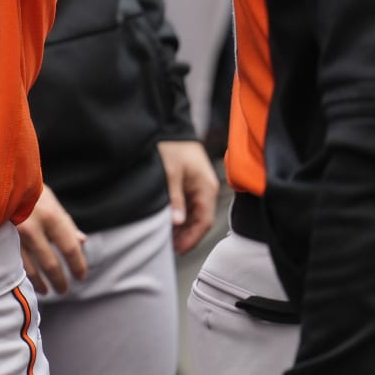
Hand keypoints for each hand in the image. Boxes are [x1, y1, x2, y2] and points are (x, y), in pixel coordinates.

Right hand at [16, 184, 87, 294]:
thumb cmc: (27, 188)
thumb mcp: (50, 200)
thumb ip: (66, 222)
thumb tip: (82, 241)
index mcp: (50, 215)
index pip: (70, 248)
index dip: (78, 265)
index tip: (81, 276)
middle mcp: (33, 227)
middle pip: (51, 264)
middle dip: (59, 280)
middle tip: (63, 290)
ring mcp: (14, 235)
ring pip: (30, 269)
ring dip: (40, 283)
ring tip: (45, 290)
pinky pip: (13, 264)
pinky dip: (22, 274)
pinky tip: (26, 280)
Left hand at [160, 139, 218, 255]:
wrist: (169, 125)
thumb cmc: (172, 145)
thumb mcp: (170, 173)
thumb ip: (174, 198)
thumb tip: (177, 222)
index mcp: (206, 187)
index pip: (204, 221)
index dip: (192, 238)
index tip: (178, 249)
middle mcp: (206, 188)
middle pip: (200, 219)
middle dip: (186, 235)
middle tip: (170, 247)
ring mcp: (199, 186)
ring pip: (194, 214)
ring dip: (182, 226)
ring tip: (167, 237)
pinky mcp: (190, 183)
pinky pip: (188, 205)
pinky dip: (180, 215)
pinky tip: (169, 222)